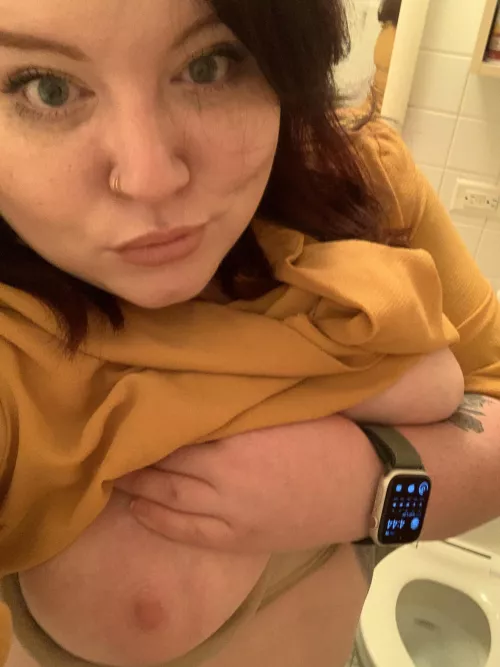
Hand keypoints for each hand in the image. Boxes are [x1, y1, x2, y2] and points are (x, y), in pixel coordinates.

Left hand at [115, 416, 368, 551]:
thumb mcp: (287, 408)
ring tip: (112, 472)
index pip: (176, 431)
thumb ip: (240, 404)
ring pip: (169, 500)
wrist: (370, 487)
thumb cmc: (334, 437)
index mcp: (237, 440)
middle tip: (109, 440)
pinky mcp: (241, 539)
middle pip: (165, 466)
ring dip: (137, 486)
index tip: (127, 408)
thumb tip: (201, 392)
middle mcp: (224, 480)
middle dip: (134, 455)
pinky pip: (188, 532)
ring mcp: (231, 515)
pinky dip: (158, 521)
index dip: (149, 422)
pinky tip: (138, 510)